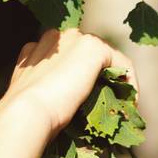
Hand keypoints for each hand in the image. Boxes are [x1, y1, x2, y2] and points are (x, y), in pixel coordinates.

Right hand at [0, 26, 140, 140]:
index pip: (69, 60)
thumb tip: (70, 119)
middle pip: (89, 58)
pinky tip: (130, 107)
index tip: (94, 108)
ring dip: (118, 84)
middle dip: (103, 81)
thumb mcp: (37, 101)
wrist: (27, 112)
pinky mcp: (93, 46)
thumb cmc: (29, 117)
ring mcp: (75, 38)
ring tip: (123, 110)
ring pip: (107, 60)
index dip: (85, 83)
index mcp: (39, 50)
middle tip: (112, 109)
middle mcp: (58, 38)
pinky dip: (131, 85)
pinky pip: (122, 64)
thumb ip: (50, 96)